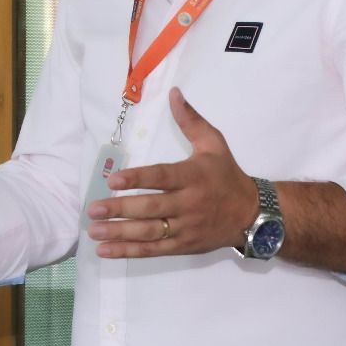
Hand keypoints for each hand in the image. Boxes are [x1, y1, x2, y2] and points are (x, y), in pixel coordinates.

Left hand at [86, 87, 257, 257]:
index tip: (113, 180)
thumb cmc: (226, 174)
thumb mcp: (214, 143)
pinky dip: (129, 252)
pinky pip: (153, 250)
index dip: (137, 179)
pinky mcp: (183, 246)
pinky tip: (106, 250)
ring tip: (93, 231)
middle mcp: (188, 204)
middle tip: (93, 209)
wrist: (252, 213)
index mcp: (193, 177)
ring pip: (149, 233)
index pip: (162, 178)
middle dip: (120, 210)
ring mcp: (185, 228)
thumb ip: (190, 120)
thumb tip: (173, 93)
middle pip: (151, 209)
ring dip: (119, 234)